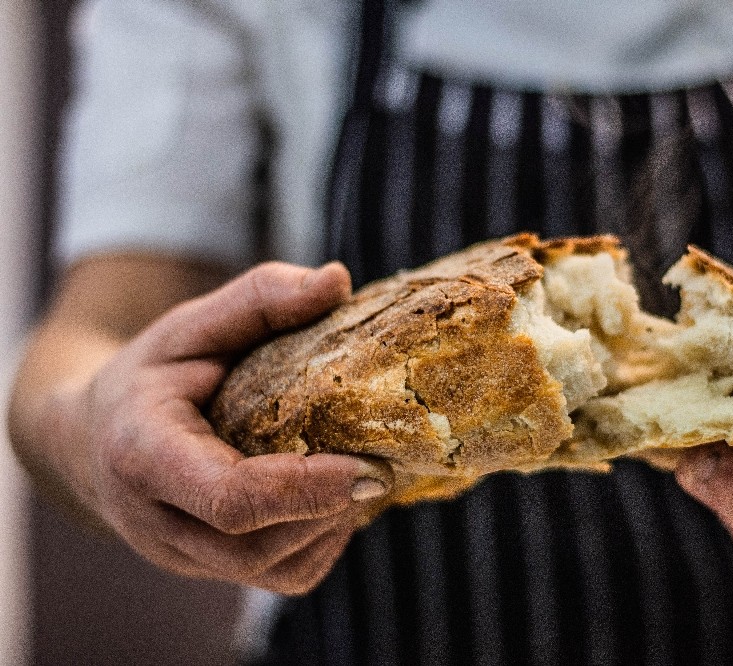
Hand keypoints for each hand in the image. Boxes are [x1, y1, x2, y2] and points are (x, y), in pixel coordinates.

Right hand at [63, 261, 391, 594]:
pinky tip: (337, 498)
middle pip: (256, 546)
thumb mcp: (190, 324)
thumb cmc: (151, 375)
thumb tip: (337, 279)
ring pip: (272, 570)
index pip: (229, 498)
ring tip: (365, 475)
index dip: (305, 488)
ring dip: (332, 526)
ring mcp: (180, 557)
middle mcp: (156, 523)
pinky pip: (279, 576)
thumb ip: (259, 299)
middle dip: (331, 509)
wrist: (92, 438)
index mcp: (142, 456)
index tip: (371, 467)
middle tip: (386, 465)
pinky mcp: (209, 570)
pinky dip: (321, 541)